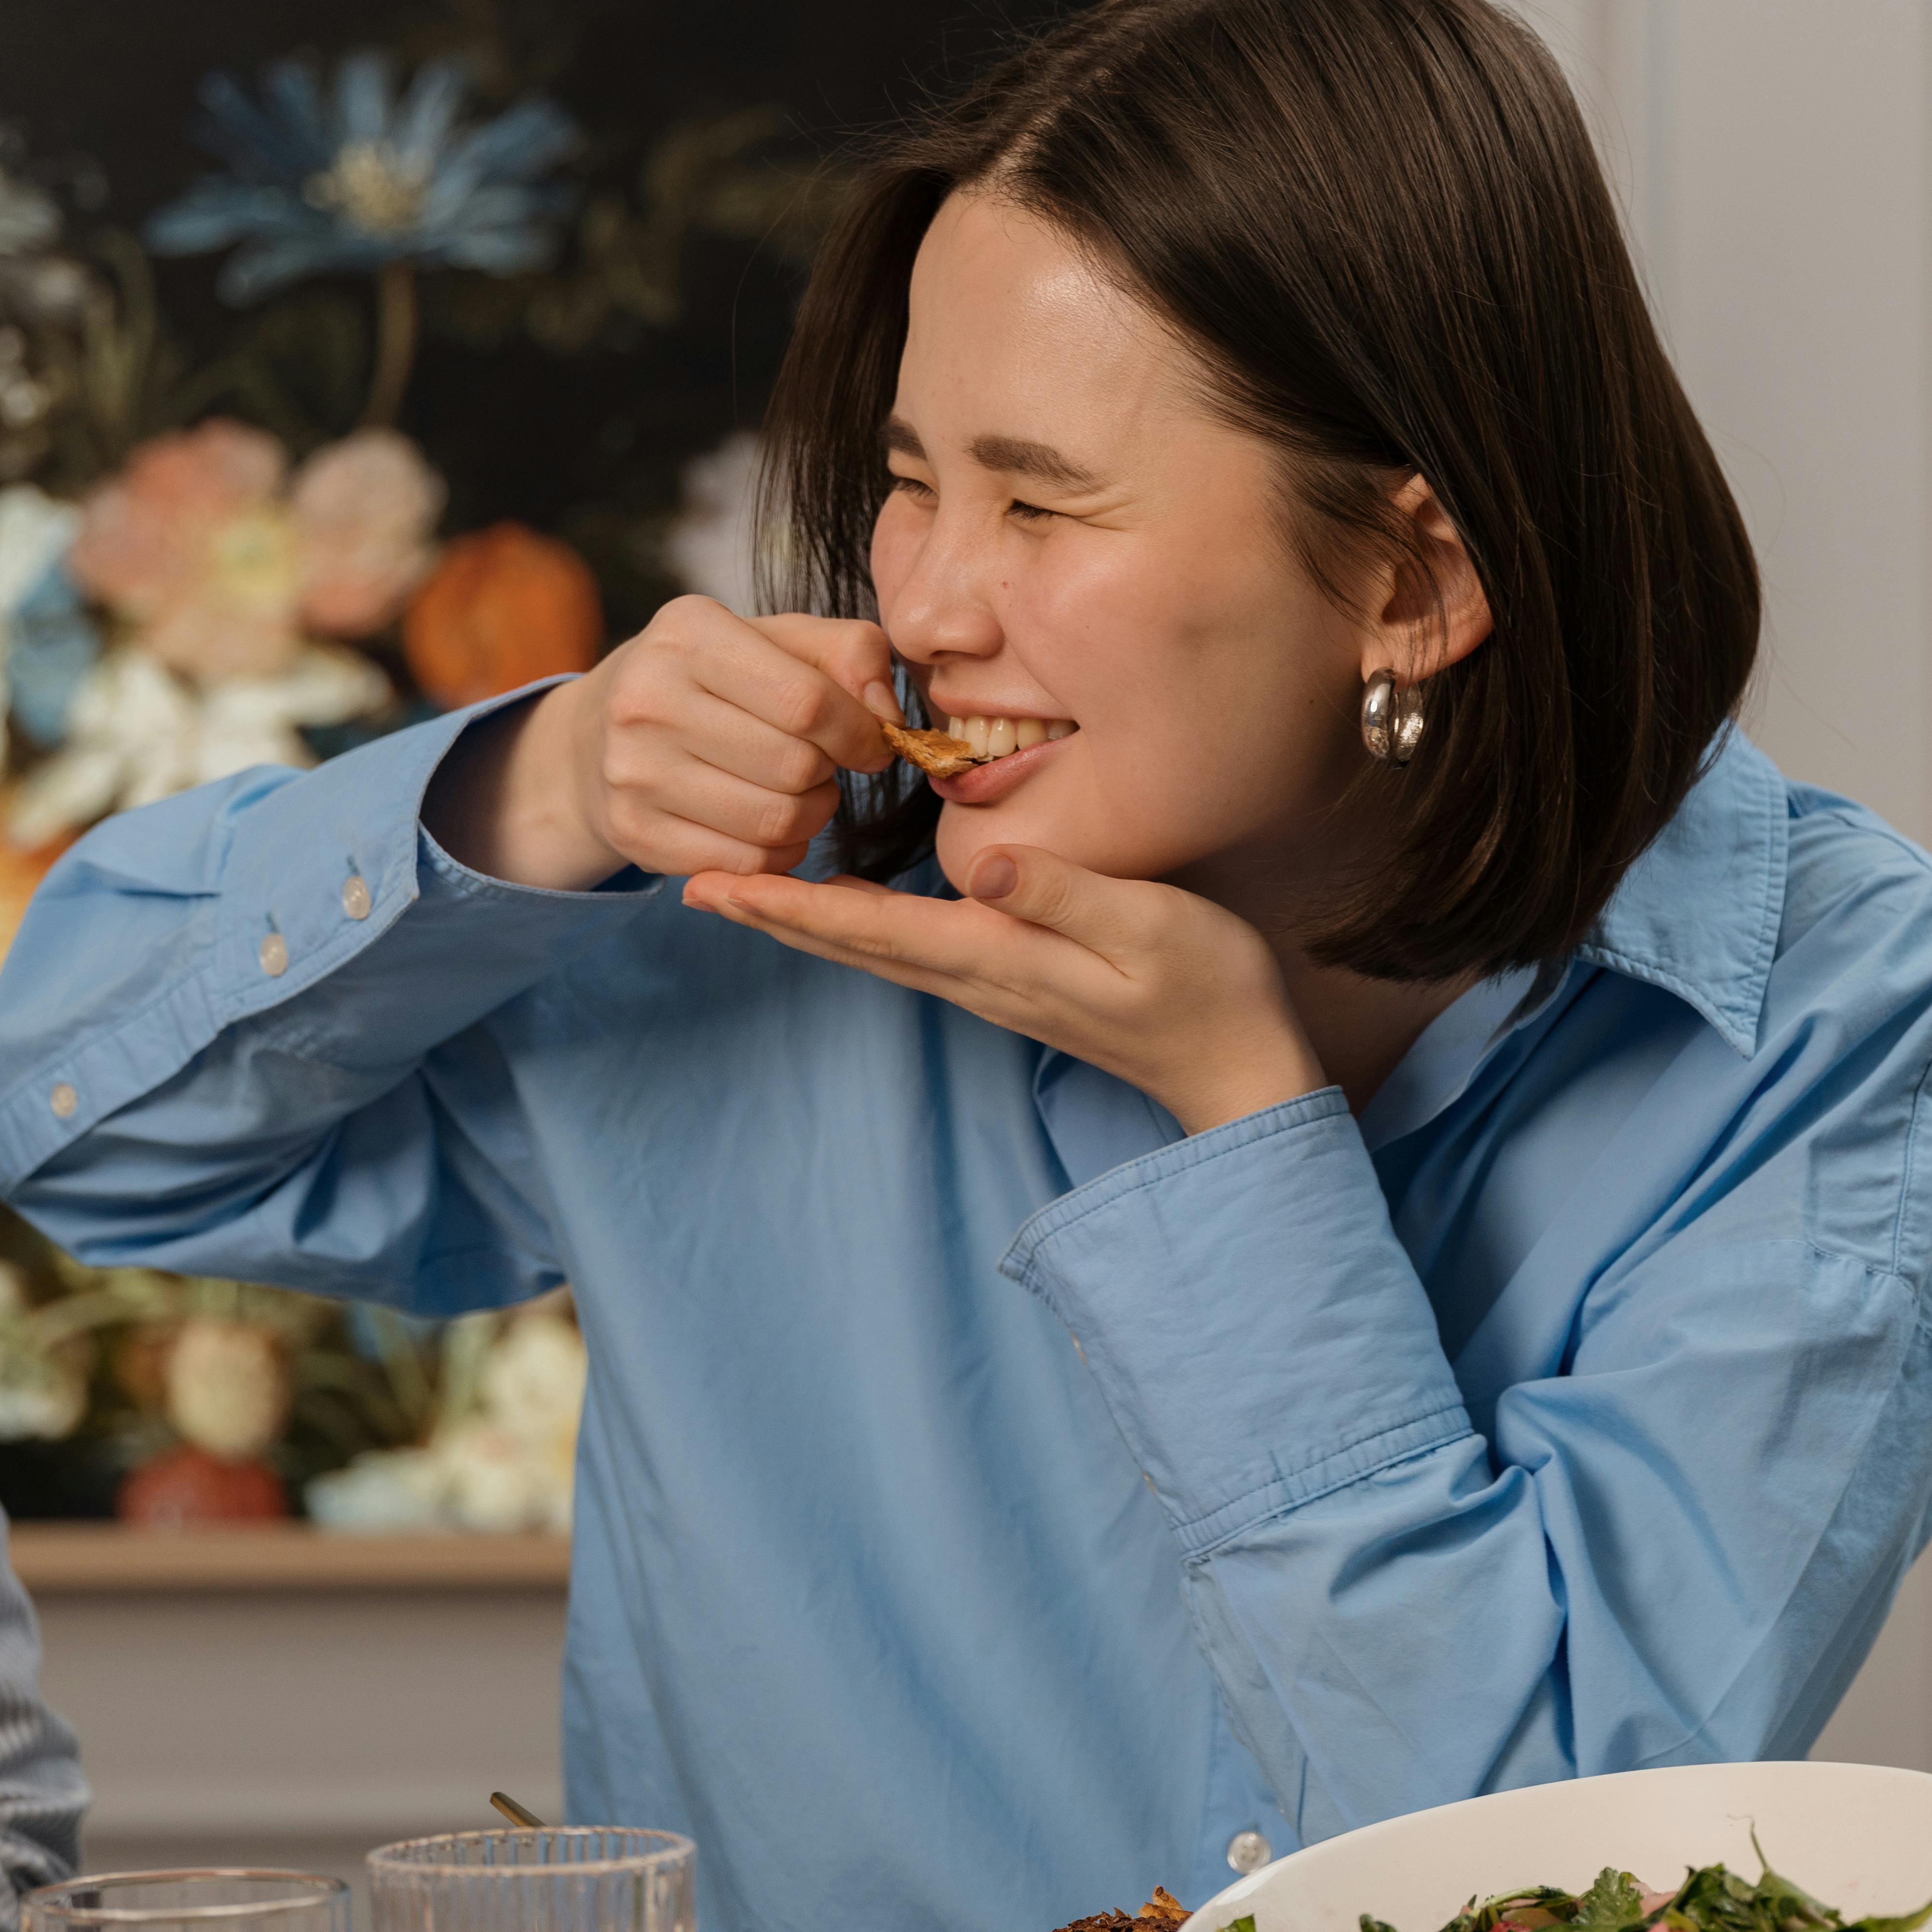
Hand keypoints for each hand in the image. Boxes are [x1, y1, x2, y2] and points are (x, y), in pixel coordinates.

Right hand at [425, 600, 897, 890]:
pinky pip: (747, 865)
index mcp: (689, 633)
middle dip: (829, 771)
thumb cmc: (711, 682)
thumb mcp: (775, 641)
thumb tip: (888, 716)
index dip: (859, 731)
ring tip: (798, 791)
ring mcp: (633, 772)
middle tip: (820, 763)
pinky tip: (767, 825)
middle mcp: (647, 698)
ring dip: (811, 814)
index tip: (870, 741)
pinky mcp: (634, 834)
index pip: (807, 699)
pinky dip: (778, 852)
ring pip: (776, 821)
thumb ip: (849, 653)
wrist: (595, 739)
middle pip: (794, 764)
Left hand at [683, 842, 1326, 1135]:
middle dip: (770, 912)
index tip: (712, 886)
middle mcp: (979, 977)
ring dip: (804, 921)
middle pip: (852, 944)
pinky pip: (910, 951)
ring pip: (874, 950)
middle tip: (691, 882)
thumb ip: (1061, 890)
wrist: (1240, 1067)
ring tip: (745, 891)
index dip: (787, 905)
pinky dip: (857, 927)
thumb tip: (975, 864)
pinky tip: (842, 910)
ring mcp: (994, 985)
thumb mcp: (1147, 925)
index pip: (869, 929)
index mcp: (997, 956)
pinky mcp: (1014, 981)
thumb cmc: (1207, 989)